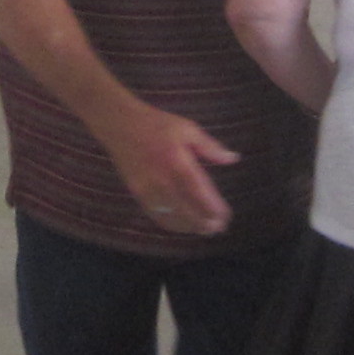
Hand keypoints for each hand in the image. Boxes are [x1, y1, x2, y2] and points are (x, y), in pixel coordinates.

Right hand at [97, 102, 241, 236]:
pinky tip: (182, 225)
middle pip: (187, 210)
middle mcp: (163, 179)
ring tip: (204, 230)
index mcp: (178, 162)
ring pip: (172, 217)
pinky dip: (171, 224)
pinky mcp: (137, 193)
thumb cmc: (157, 124)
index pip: (200, 193)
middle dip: (204, 223)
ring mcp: (148, 189)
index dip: (214, 208)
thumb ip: (211, 147)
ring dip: (189, 227)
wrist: (120, 125)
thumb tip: (233, 159)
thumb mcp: (188, 129)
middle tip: (218, 228)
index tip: (226, 216)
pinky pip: (156, 215)